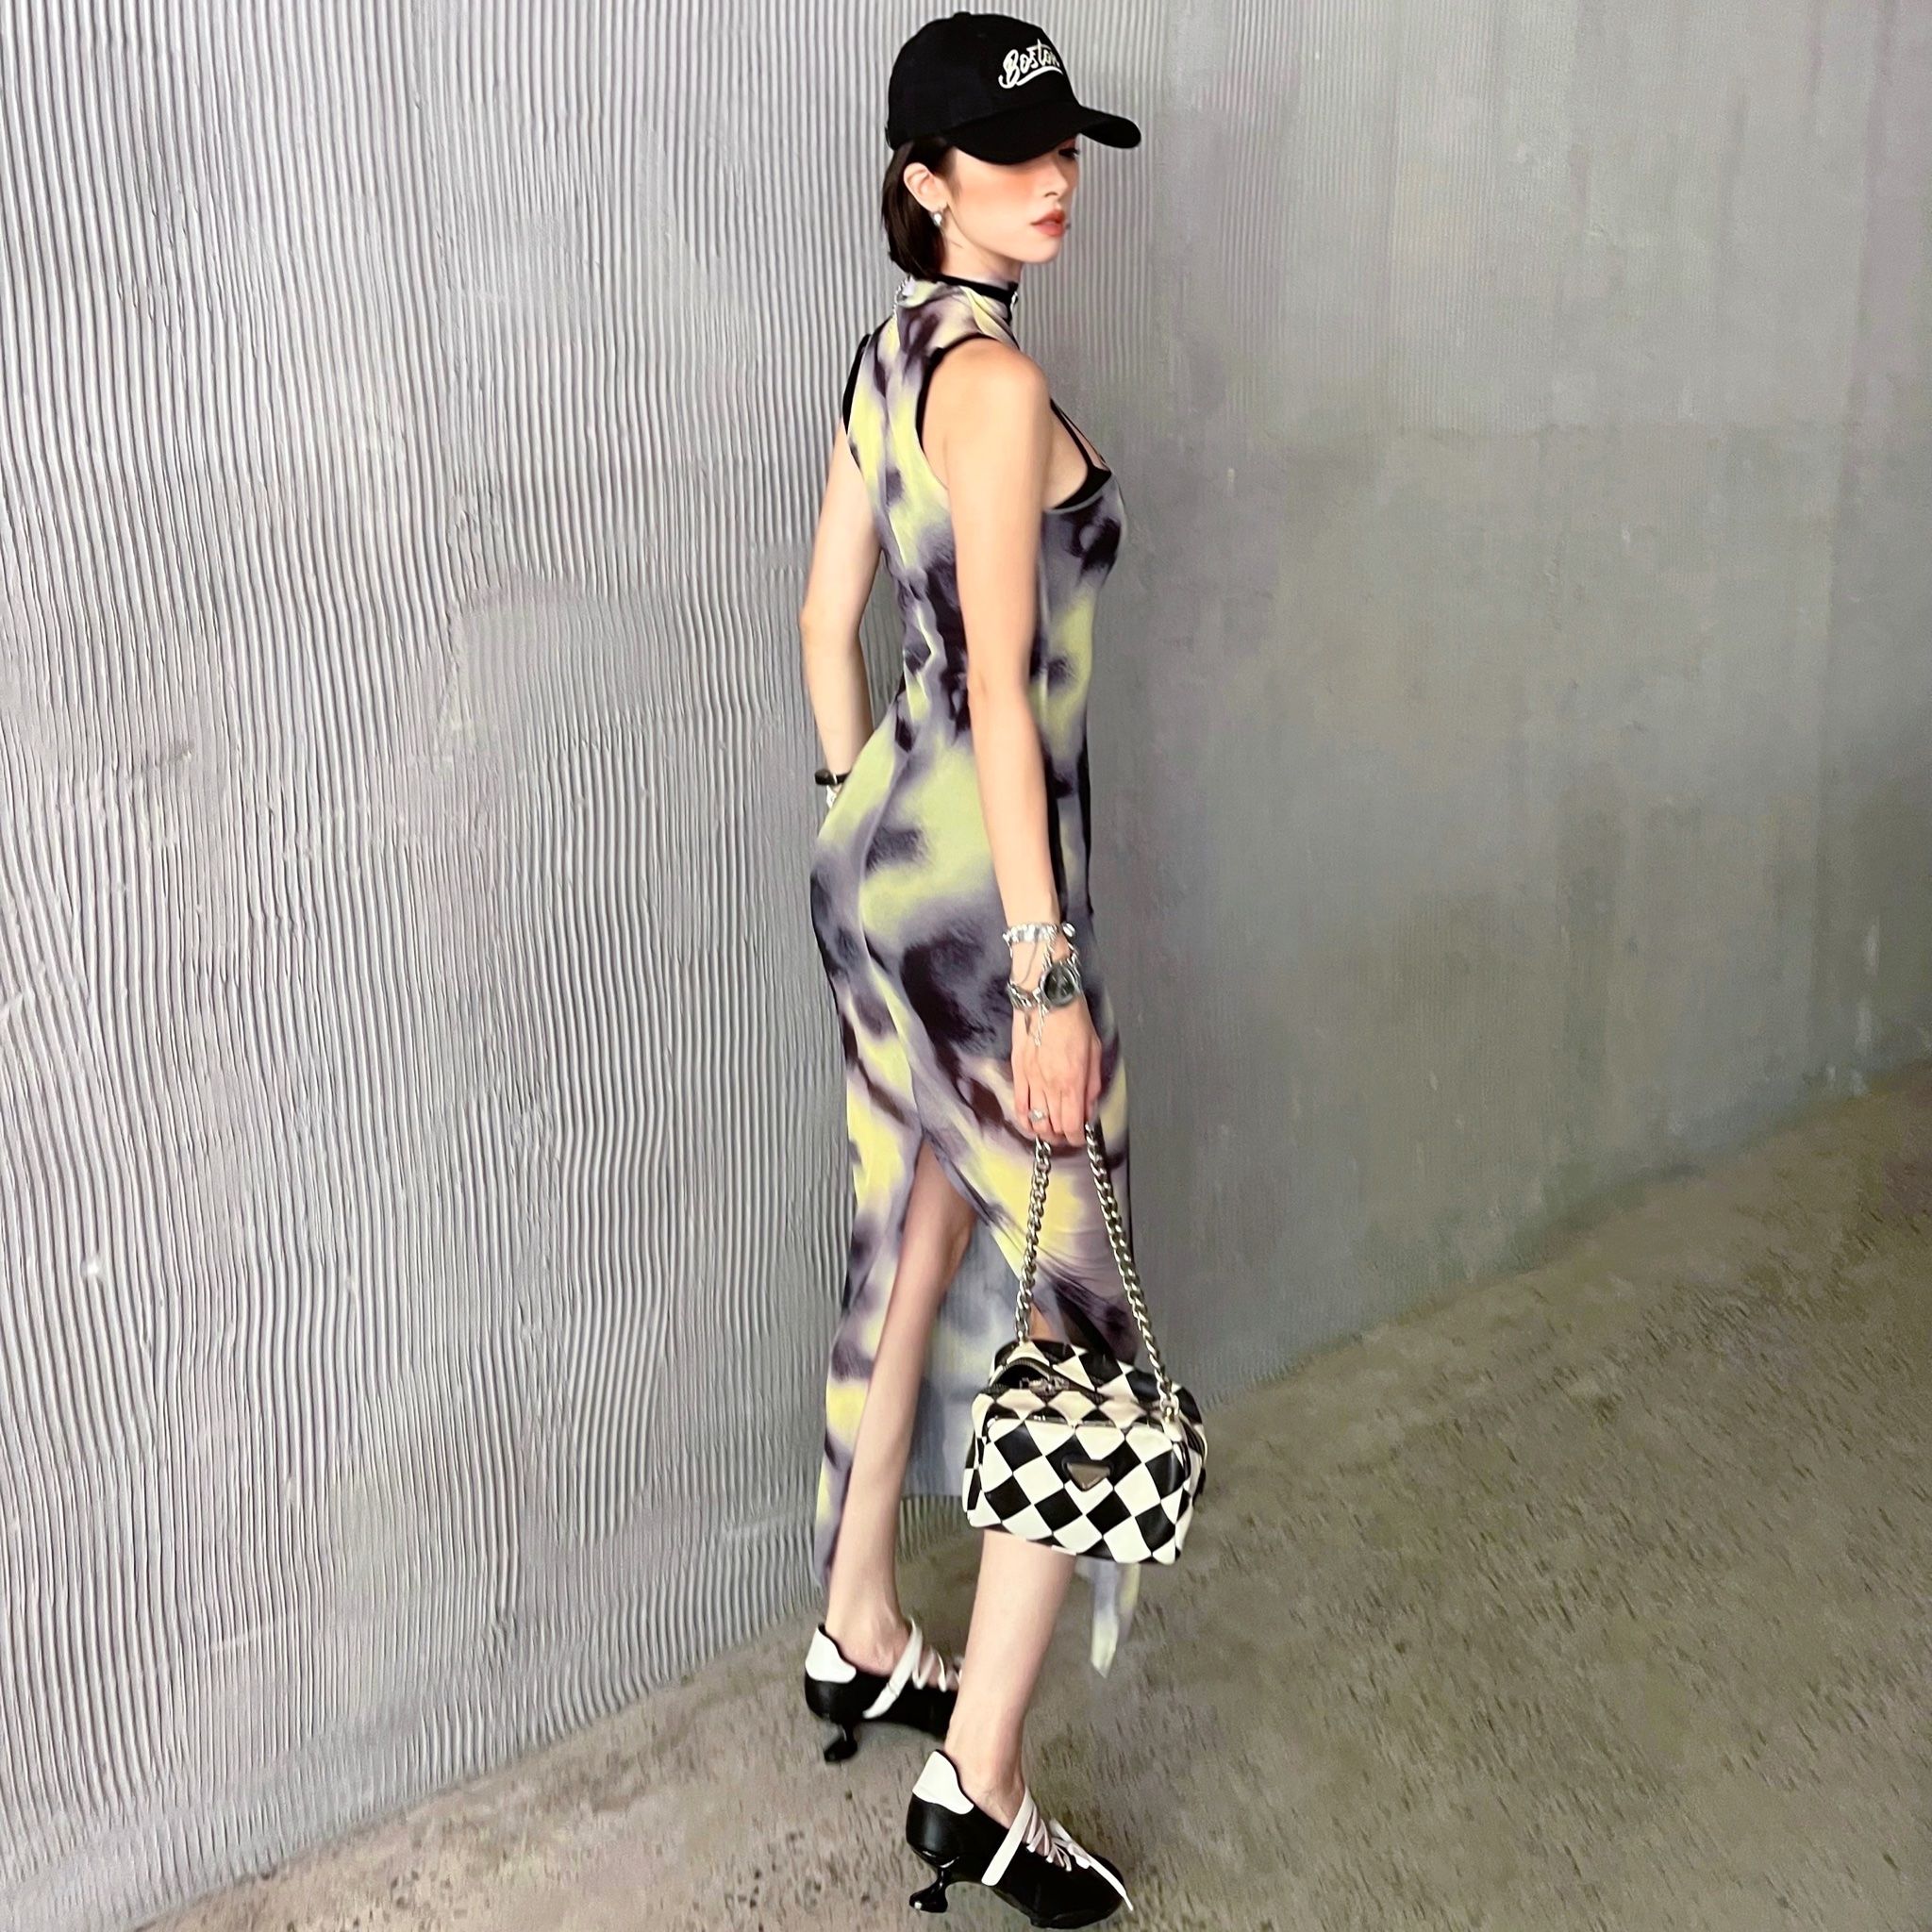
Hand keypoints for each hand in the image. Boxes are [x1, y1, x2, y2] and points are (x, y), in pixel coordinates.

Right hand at [1010, 995, 1100, 1146]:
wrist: (1047, 999)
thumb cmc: (1073, 1021)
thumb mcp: (1094, 1052)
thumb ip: (1091, 1085)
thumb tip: (1089, 1110)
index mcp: (1073, 1082)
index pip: (1072, 1125)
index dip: (1076, 1138)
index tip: (1079, 1137)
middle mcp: (1050, 1085)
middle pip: (1053, 1127)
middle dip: (1061, 1136)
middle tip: (1066, 1134)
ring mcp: (1031, 1080)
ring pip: (1034, 1120)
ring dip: (1043, 1131)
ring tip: (1050, 1130)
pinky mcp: (1018, 1072)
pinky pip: (1017, 1105)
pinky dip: (1023, 1119)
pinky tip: (1030, 1121)